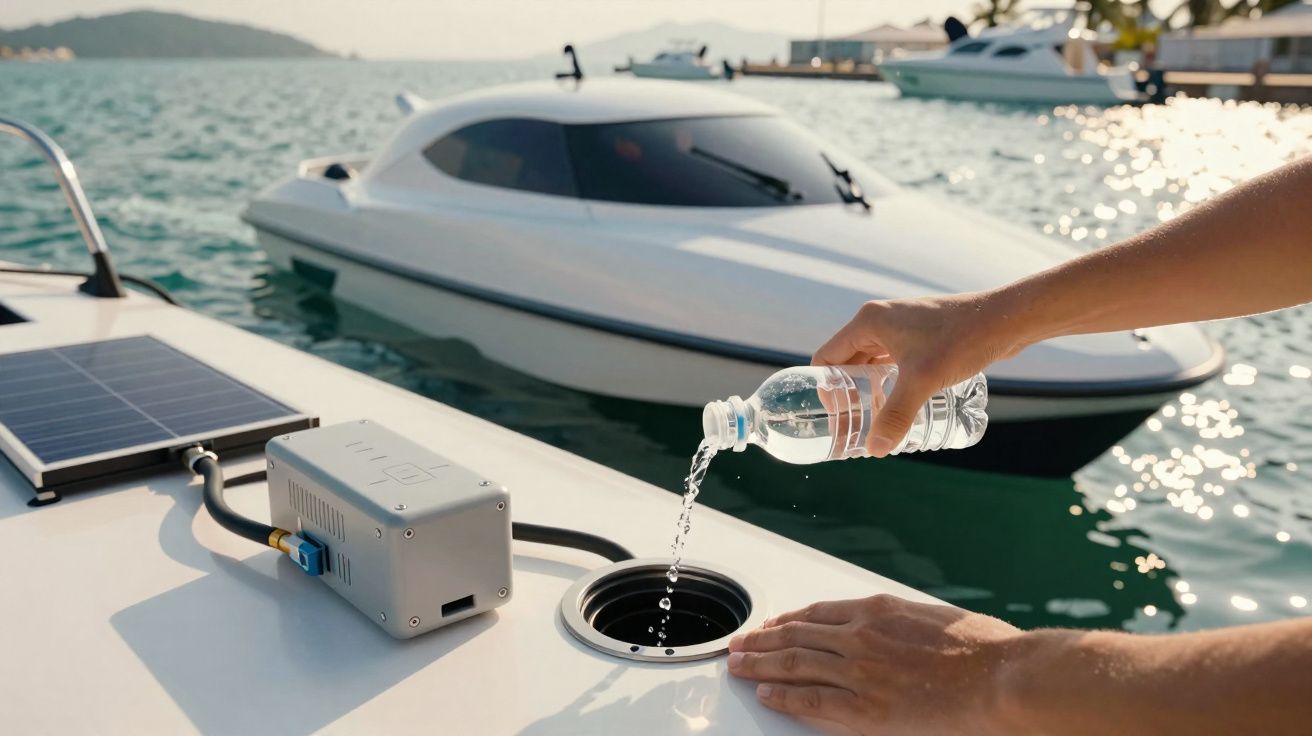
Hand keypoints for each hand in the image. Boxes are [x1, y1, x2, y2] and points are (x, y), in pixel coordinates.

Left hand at [727, 594, 1022, 735]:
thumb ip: (901, 624)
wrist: (1002, 678)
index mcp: (879, 610)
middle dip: (761, 639)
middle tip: (739, 643)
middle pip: (796, 635)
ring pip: (794, 663)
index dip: (788, 619)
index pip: (818, 612)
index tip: (772, 624)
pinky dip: (783, 696)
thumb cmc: (983, 649)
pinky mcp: (866, 708)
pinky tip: (765, 693)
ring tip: (737, 664)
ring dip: (759, 664)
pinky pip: (811, 699)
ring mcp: (860, 671)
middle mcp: (861, 635)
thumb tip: (889, 630)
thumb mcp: (933, 618)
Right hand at [811, 293, 1024, 455]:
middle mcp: (880, 320)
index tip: (834, 415)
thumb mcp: (922, 381)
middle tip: (851, 423)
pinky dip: (889, 380)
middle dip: (848, 392)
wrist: (1004, 320)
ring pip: (872, 362)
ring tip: (872, 417)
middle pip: (848, 361)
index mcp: (868, 322)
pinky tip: (899, 402)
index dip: (824, 388)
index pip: (827, 357)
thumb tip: (875, 450)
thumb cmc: (961, 340)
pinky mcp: (920, 334)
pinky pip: (893, 360)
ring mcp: (901, 326)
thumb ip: (896, 415)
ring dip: (870, 388)